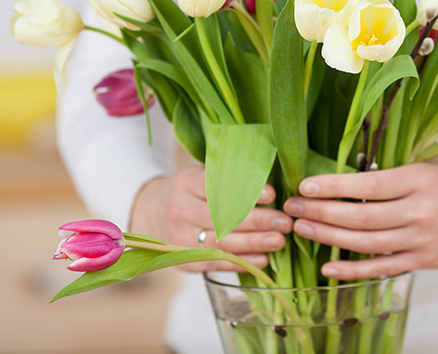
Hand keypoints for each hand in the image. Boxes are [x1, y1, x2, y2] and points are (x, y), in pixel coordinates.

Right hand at [130, 166, 291, 272]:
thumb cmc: (191, 192)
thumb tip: (273, 188)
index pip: (217, 186)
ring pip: (221, 242)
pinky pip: (216, 262)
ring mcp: (178, 237)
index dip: (246, 191)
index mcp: (185, 182)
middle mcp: (179, 209)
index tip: (272, 195)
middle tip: (285, 221)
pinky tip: (264, 259)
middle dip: (258, 220)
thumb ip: (229, 178)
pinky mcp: (183, 260)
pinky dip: (242, 262)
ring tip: (279, 240)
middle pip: (222, 217)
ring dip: (254, 243)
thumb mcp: (201, 175)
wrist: (151, 213)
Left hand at [283, 156, 437, 280]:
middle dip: (321, 212)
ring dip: (328, 237)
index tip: (306, 184)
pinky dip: (353, 270)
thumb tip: (356, 164)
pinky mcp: (423, 262)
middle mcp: (420, 213)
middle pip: (361, 217)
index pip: (369, 185)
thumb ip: (400, 167)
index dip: (334, 186)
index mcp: (422, 181)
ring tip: (301, 227)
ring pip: (366, 243)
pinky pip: (382, 269)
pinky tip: (327, 266)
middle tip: (290, 207)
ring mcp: (422, 242)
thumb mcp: (437, 164)